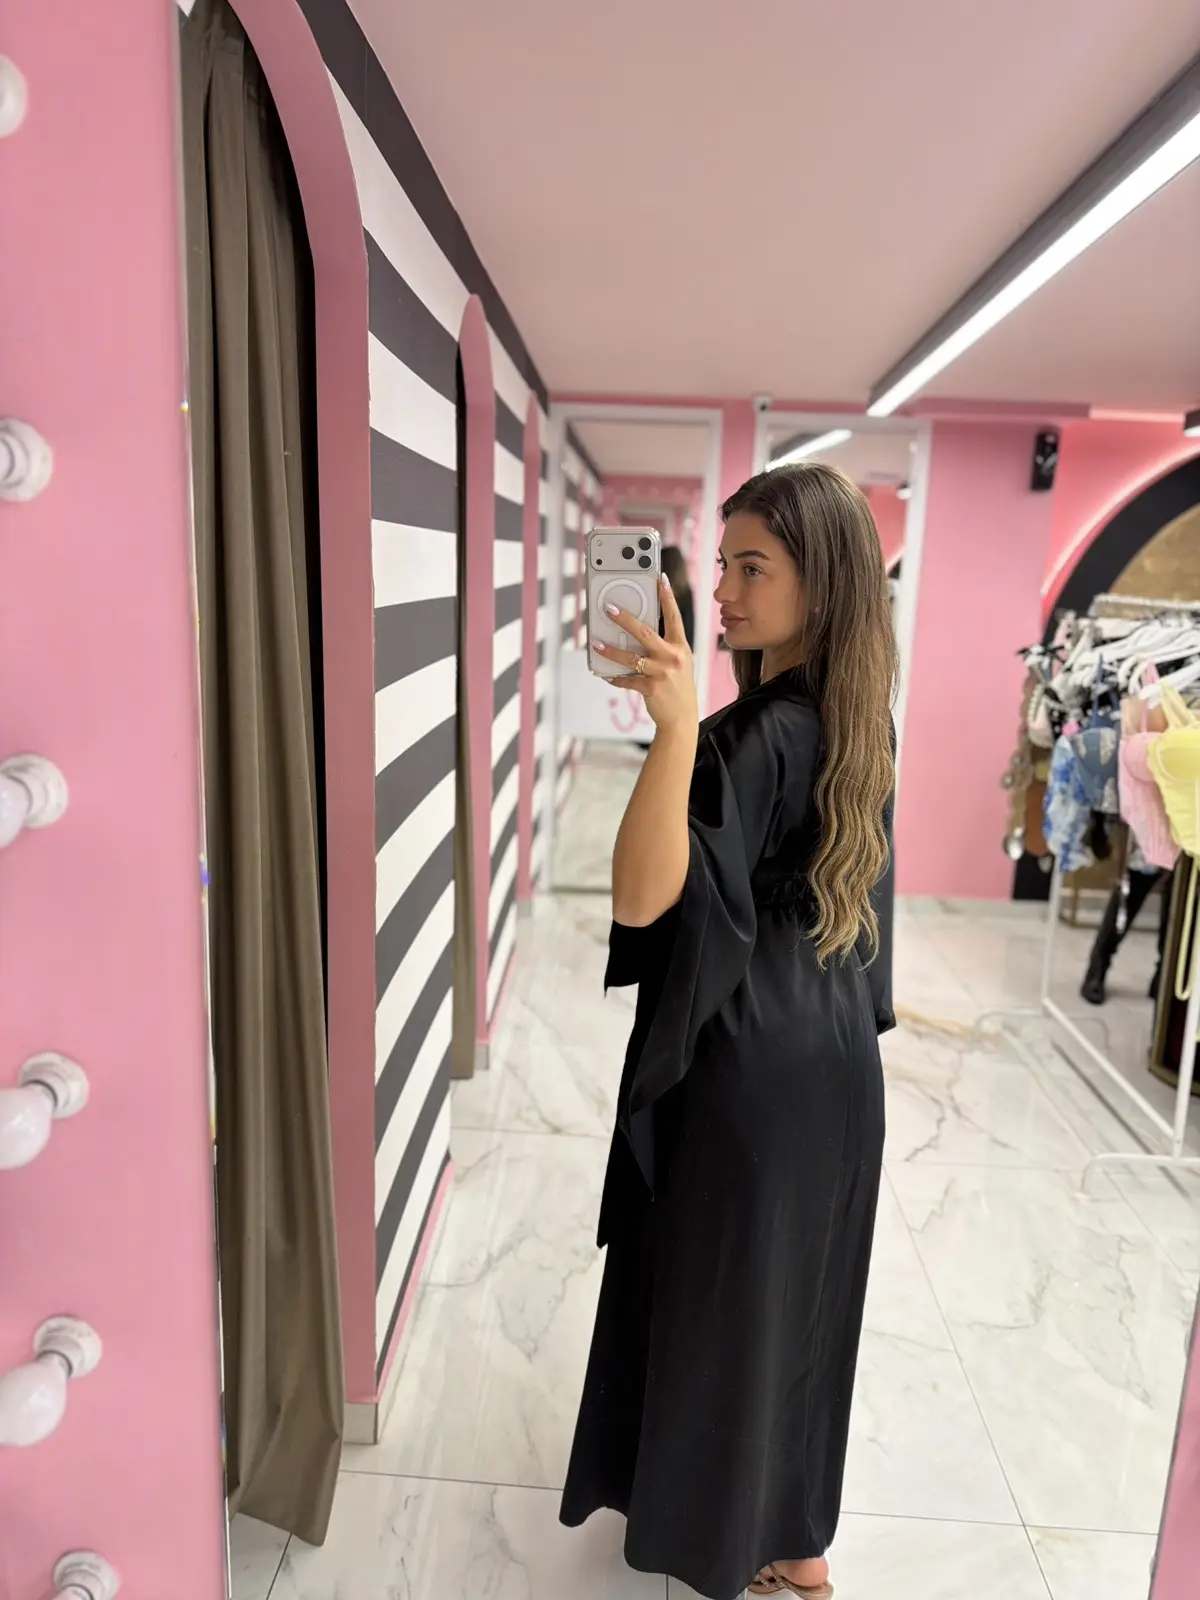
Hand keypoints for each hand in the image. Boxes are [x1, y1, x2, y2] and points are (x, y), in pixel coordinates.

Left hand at [594, 576, 698, 733]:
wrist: (682, 717)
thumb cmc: (677, 687)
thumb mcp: (678, 662)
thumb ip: (663, 647)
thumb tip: (635, 633)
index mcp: (680, 647)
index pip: (674, 617)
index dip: (667, 597)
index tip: (660, 579)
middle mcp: (673, 657)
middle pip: (646, 633)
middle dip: (626, 619)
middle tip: (609, 608)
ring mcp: (662, 673)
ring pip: (631, 657)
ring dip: (611, 650)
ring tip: (596, 643)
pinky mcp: (651, 688)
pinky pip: (627, 679)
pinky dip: (615, 677)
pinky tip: (605, 674)